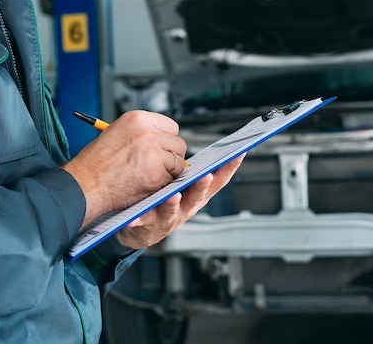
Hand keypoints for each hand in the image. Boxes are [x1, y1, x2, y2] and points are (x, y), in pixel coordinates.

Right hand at [62, 110, 187, 229]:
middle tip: (158, 166)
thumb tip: (162, 140)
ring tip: (150, 175)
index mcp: (137, 118)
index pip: (171, 126)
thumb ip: (141, 133)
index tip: (161, 149)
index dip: (167, 140)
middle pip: (178, 143)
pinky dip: (164, 183)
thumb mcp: (116, 134)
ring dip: (169, 171)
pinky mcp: (157, 172)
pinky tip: (147, 183)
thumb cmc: (95, 164)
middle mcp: (148, 131)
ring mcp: (154, 151)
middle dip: (171, 156)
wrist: (85, 185)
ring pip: (179, 161)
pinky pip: (173, 177)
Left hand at [116, 154, 244, 249]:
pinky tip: (133, 218)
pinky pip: (143, 220)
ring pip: (172, 209)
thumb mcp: (183, 186)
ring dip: (174, 202)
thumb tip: (193, 143)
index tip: (239, 154)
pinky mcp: (149, 224)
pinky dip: (139, 219)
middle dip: (202, 186)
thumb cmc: (164, 202)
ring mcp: (169, 217)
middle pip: (198, 196)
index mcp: (197, 195)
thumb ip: (189, 170)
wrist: (141, 230)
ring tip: (173, 195)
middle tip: (207, 175)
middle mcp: (187, 207)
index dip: (229, 169)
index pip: (218, 181)